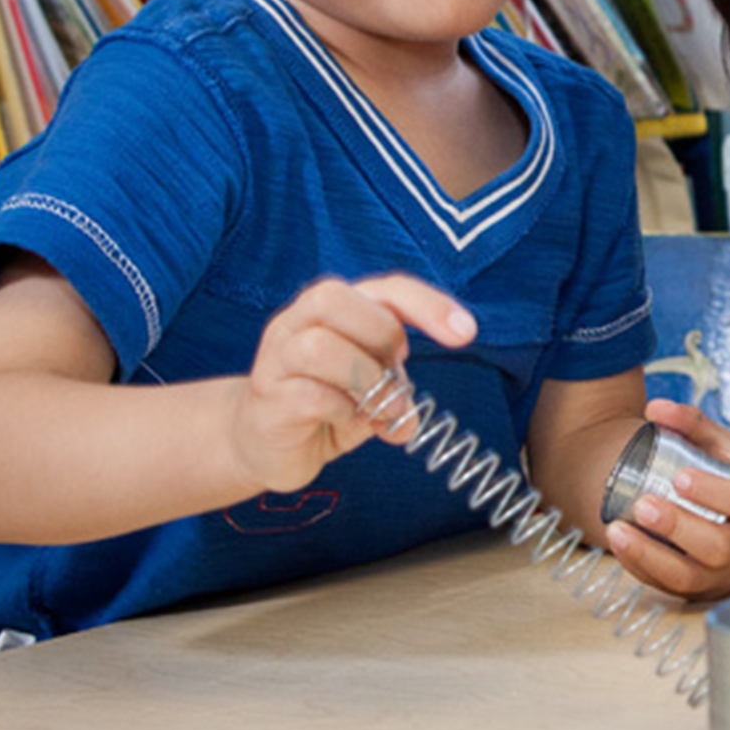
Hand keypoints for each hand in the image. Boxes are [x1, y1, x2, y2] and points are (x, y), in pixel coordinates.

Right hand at [231, 273, 477, 495]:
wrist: (263, 442)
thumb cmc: (324, 402)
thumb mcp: (373, 391)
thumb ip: (396, 390)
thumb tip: (410, 419)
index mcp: (336, 308)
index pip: (386, 287)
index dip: (428, 304)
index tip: (466, 333)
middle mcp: (299, 321)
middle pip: (334, 296)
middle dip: (380, 334)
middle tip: (393, 370)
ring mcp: (276, 357)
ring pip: (319, 346)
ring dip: (364, 379)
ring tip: (381, 408)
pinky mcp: (267, 397)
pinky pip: (309, 396)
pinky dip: (341, 411)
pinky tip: (344, 420)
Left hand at [604, 398, 729, 601]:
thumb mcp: (720, 445)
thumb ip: (690, 423)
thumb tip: (654, 409)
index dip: (714, 492)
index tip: (679, 477)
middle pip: (720, 546)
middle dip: (678, 527)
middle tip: (644, 504)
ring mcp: (725, 572)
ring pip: (692, 577)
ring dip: (652, 555)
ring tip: (619, 529)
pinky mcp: (701, 589)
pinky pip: (670, 587)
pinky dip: (642, 567)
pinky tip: (620, 544)